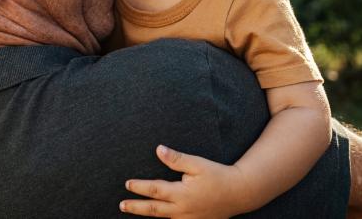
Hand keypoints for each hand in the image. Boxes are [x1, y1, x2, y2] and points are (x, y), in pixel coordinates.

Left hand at [120, 145, 248, 217]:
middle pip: (154, 210)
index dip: (139, 187)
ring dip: (148, 215)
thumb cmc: (218, 175)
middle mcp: (183, 209)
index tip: (128, 184)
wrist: (239, 193)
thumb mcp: (197, 164)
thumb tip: (158, 149)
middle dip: (136, 207)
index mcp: (182, 194)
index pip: (155, 190)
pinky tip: (158, 218)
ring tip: (135, 211)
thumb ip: (176, 159)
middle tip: (122, 205)